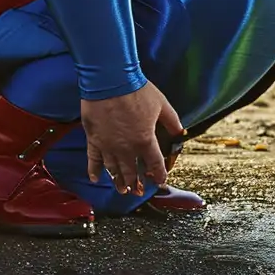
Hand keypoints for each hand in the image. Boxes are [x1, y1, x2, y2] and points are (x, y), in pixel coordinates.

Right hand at [80, 82, 185, 197]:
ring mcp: (108, 146)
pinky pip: (93, 159)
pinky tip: (95, 178)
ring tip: (123, 190)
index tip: (159, 181)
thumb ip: (172, 122)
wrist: (110, 82)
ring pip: (114, 170)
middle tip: (139, 192)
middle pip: (132, 172)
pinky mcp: (94, 140)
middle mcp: (126, 148)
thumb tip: (181, 132)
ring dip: (119, 181)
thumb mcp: (162, 105)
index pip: (154, 164)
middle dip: (137, 183)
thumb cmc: (136, 92)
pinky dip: (94, 170)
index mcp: (145, 141)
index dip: (159, 175)